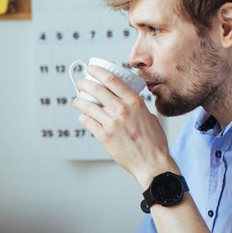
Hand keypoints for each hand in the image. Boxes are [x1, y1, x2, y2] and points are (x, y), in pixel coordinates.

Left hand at [73, 65, 175, 186]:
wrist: (152, 163)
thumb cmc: (154, 143)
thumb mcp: (150, 117)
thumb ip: (138, 108)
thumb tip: (129, 104)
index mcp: (134, 102)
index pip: (112, 80)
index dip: (97, 72)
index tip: (90, 69)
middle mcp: (121, 109)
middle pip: (96, 89)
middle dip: (84, 83)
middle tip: (79, 83)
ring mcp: (111, 123)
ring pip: (87, 106)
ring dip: (79, 102)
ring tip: (77, 101)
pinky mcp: (104, 136)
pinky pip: (87, 122)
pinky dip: (83, 118)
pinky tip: (84, 118)